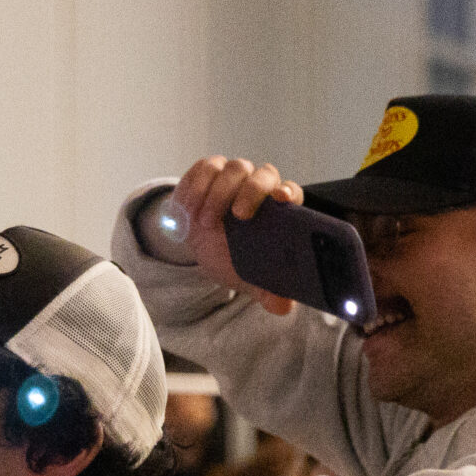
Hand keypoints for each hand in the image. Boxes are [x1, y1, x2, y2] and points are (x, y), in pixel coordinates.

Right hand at [168, 157, 301, 315]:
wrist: (202, 246)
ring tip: (201, 223)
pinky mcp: (208, 171)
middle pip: (262, 175)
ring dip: (215, 194)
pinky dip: (192, 187)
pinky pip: (203, 168)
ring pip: (231, 168)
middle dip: (249, 192)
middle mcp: (259, 186)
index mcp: (277, 209)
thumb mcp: (248, 275)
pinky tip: (185, 211)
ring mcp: (234, 175)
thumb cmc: (233, 257)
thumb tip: (283, 307)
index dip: (287, 192)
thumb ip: (267, 290)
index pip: (290, 191)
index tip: (281, 199)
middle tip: (235, 216)